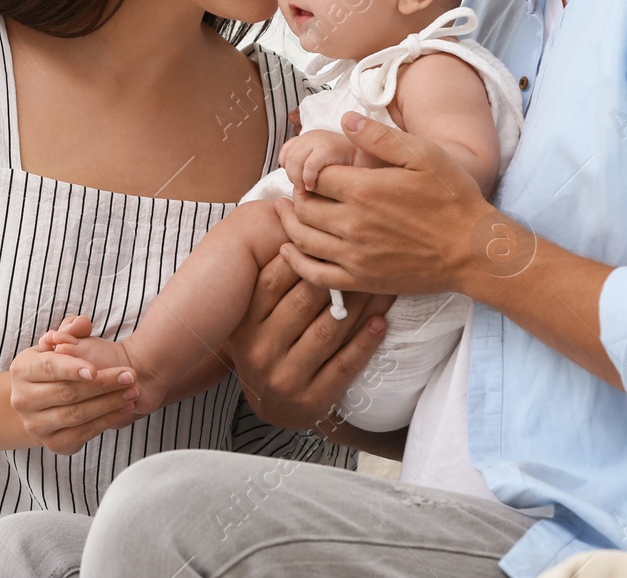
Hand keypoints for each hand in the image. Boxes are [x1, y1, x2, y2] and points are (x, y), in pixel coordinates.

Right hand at [10, 314, 140, 454]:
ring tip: (132, 391)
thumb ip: (73, 329)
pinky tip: (125, 408)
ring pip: (76, 415)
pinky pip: (82, 434)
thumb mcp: (63, 342)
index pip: (49, 367)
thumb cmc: (61, 364)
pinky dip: (106, 421)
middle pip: (66, 393)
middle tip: (130, 376)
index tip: (94, 369)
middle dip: (103, 384)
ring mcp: (35, 425)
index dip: (72, 368)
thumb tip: (81, 324)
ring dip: (109, 403)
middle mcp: (23, 399)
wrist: (49, 401)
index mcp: (22, 369)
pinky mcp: (53, 444)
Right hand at [223, 251, 392, 432]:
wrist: (274, 407)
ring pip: (328, 331)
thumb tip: (290, 217)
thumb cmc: (270, 346)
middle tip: (364, 253)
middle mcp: (260, 351)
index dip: (302, 256)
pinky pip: (344, 365)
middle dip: (337, 275)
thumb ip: (271, 279)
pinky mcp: (311, 401)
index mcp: (245, 324)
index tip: (330, 237)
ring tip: (381, 283)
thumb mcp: (256, 317)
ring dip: (360, 304)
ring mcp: (285, 378)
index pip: (272, 281)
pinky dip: (365, 341)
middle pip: (303, 303)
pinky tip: (382, 321)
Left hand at [278, 112, 492, 296]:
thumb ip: (380, 136)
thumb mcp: (422, 155)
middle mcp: (352, 224)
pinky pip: (316, 275)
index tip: (313, 169)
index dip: (309, 170)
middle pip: (303, 207)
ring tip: (285, 211)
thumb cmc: (452, 198)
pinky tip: (289, 250)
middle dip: (296, 195)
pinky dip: (296, 262)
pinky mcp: (361, 280)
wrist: (473, 250)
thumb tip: (345, 118)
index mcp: (363, 190)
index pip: (315, 176)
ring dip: (288, 224)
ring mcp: (354, 256)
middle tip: (296, 189)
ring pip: (303, 239)